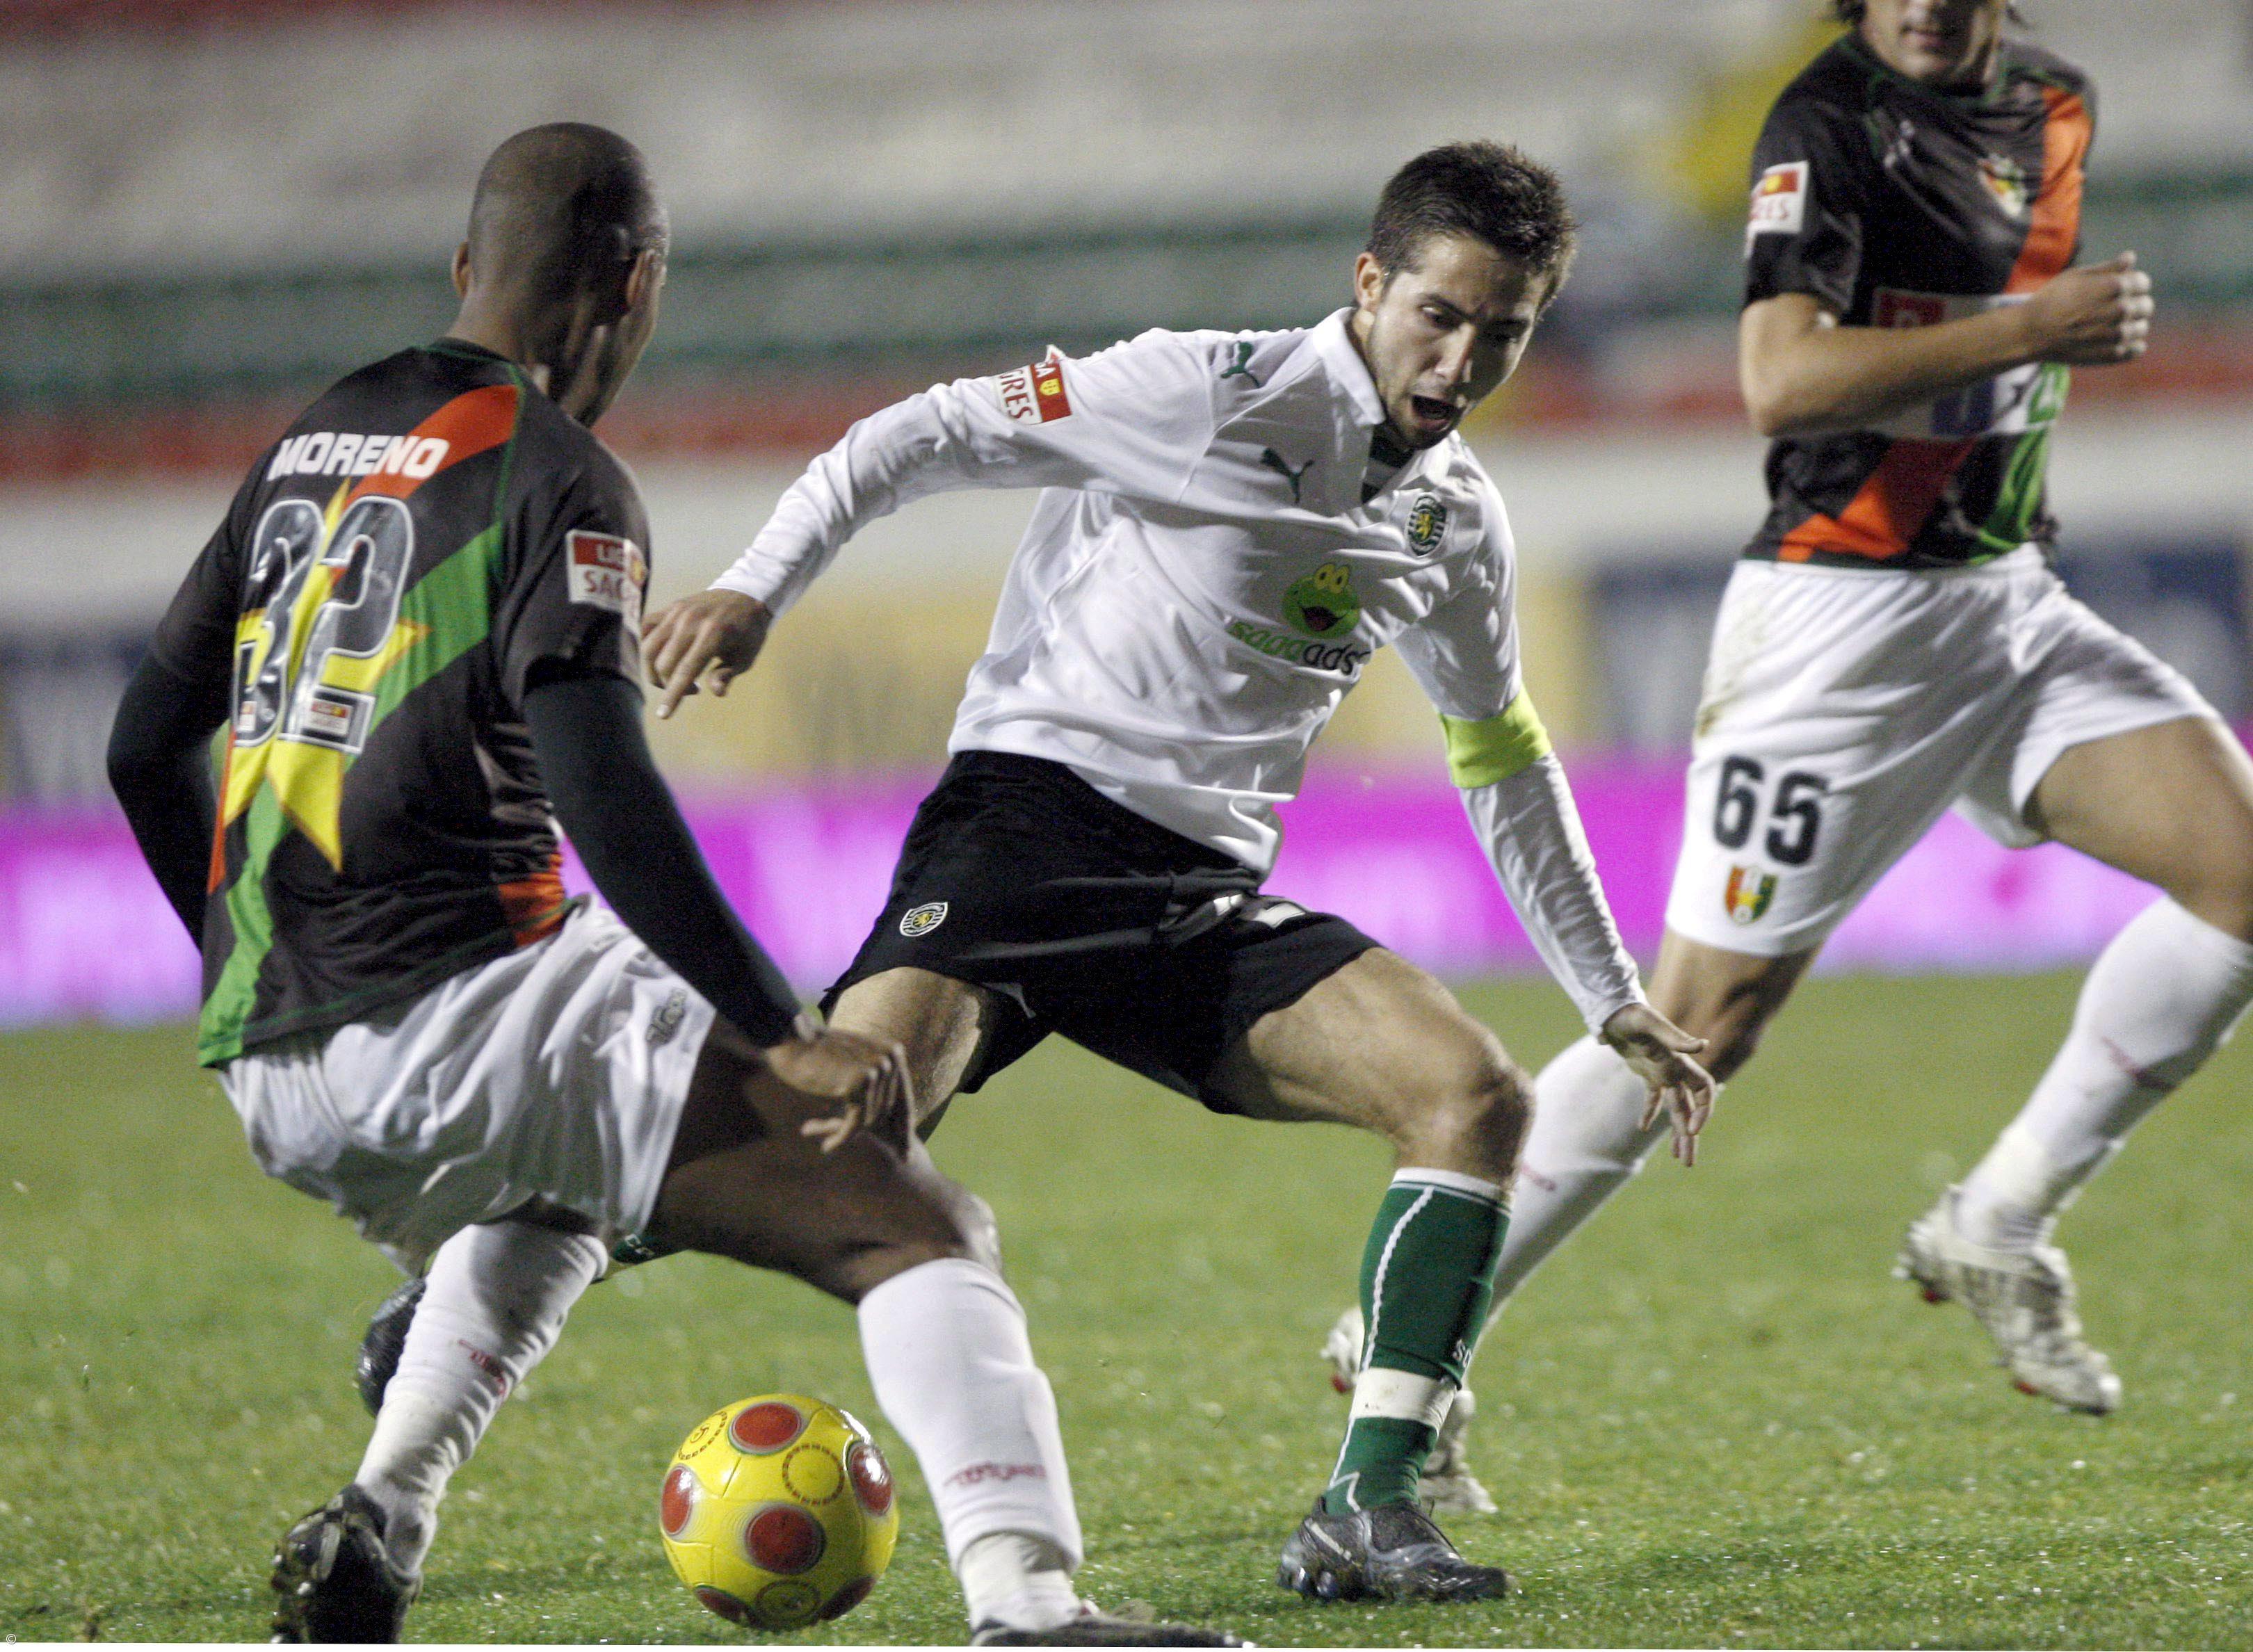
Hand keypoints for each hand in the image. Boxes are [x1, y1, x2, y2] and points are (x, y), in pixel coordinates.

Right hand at [641, 589, 772, 719]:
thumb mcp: (746, 657)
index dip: (673, 695)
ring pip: (649, 647)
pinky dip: (647, 644)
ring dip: (654, 670)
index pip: (686, 670)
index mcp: (713, 634)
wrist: (745, 595)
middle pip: (664, 663)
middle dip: (670, 685)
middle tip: (692, 689)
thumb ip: (727, 674)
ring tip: (672, 678)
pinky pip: (646, 628)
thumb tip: (715, 691)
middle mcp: (690, 621)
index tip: (663, 715)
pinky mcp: (670, 607)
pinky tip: (661, 656)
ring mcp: (677, 612)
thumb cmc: (748, 632)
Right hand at [761, 1024, 915, 1154]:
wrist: (789, 1038)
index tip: (906, 1153)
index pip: (903, 1098)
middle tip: (849, 1144)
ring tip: (824, 1137)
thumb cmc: (814, 1054)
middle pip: (887, 1111)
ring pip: (870, 1120)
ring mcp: (877, 1069)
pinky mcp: (859, 1083)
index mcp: (894, 1052)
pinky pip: (854, 1123)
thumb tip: (886, 1118)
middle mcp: (891, 1058)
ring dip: (847, 1133)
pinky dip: (841, 1137)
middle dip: (867, 1131)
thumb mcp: (852, 1064)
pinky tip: (827, 1146)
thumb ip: (872, 1083)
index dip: (903, 1128)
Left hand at [1600, 1002, 1717, 1166]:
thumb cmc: (1630, 1014)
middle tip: (1688, 1162)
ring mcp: (1661, 1072)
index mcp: (1679, 1062)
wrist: (1611, 1009)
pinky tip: (1642, 1128)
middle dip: (1690, 1135)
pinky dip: (1650, 1113)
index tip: (1692, 1130)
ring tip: (1678, 1157)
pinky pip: (1653, 1098)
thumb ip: (1675, 1037)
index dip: (1703, 1111)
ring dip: (1676, 1131)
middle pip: (1689, 1108)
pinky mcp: (1646, 1072)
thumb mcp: (1649, 1024)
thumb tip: (1703, 1045)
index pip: (1703, 1090)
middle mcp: (1674, 1070)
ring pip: (1674, 1108)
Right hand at [2018, 252, 2153, 365]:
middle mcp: (2122, 309)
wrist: (2031, 332)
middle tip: (2115, 308)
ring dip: (2133, 325)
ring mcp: (2118, 334)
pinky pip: (2136, 349)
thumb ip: (2108, 267)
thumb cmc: (2051, 299)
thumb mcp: (2076, 275)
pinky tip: (2117, 341)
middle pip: (2146, 305)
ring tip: (2113, 326)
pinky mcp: (2113, 354)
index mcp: (2116, 286)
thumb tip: (2131, 257)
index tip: (2118, 289)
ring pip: (2142, 328)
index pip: (2143, 282)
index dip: (2132, 284)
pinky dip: (2132, 346)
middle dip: (2135, 304)